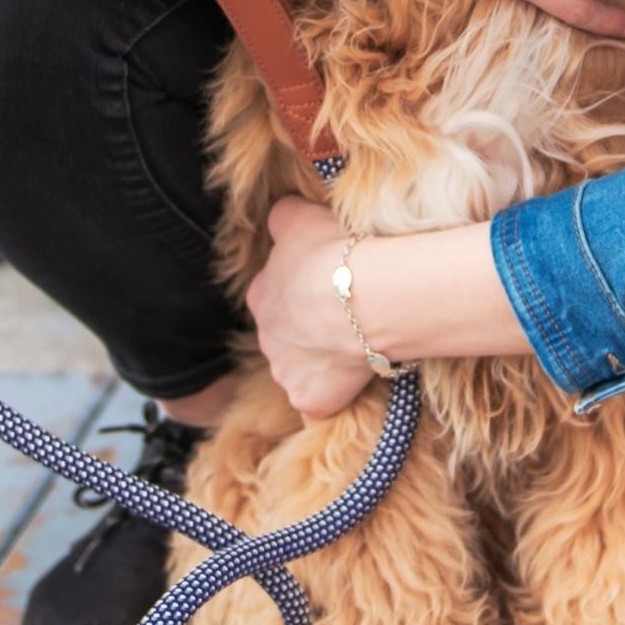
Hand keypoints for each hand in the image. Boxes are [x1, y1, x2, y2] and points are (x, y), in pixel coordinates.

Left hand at [244, 196, 380, 420]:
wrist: (364, 294)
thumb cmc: (335, 250)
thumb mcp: (300, 215)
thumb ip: (283, 217)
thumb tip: (281, 217)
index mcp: (261, 294)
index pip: (276, 294)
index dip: (305, 290)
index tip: (332, 285)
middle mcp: (266, 336)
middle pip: (287, 336)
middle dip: (310, 330)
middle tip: (349, 317)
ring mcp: (286, 372)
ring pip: (300, 371)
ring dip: (322, 363)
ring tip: (359, 348)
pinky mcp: (311, 401)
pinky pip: (318, 408)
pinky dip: (330, 403)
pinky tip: (350, 393)